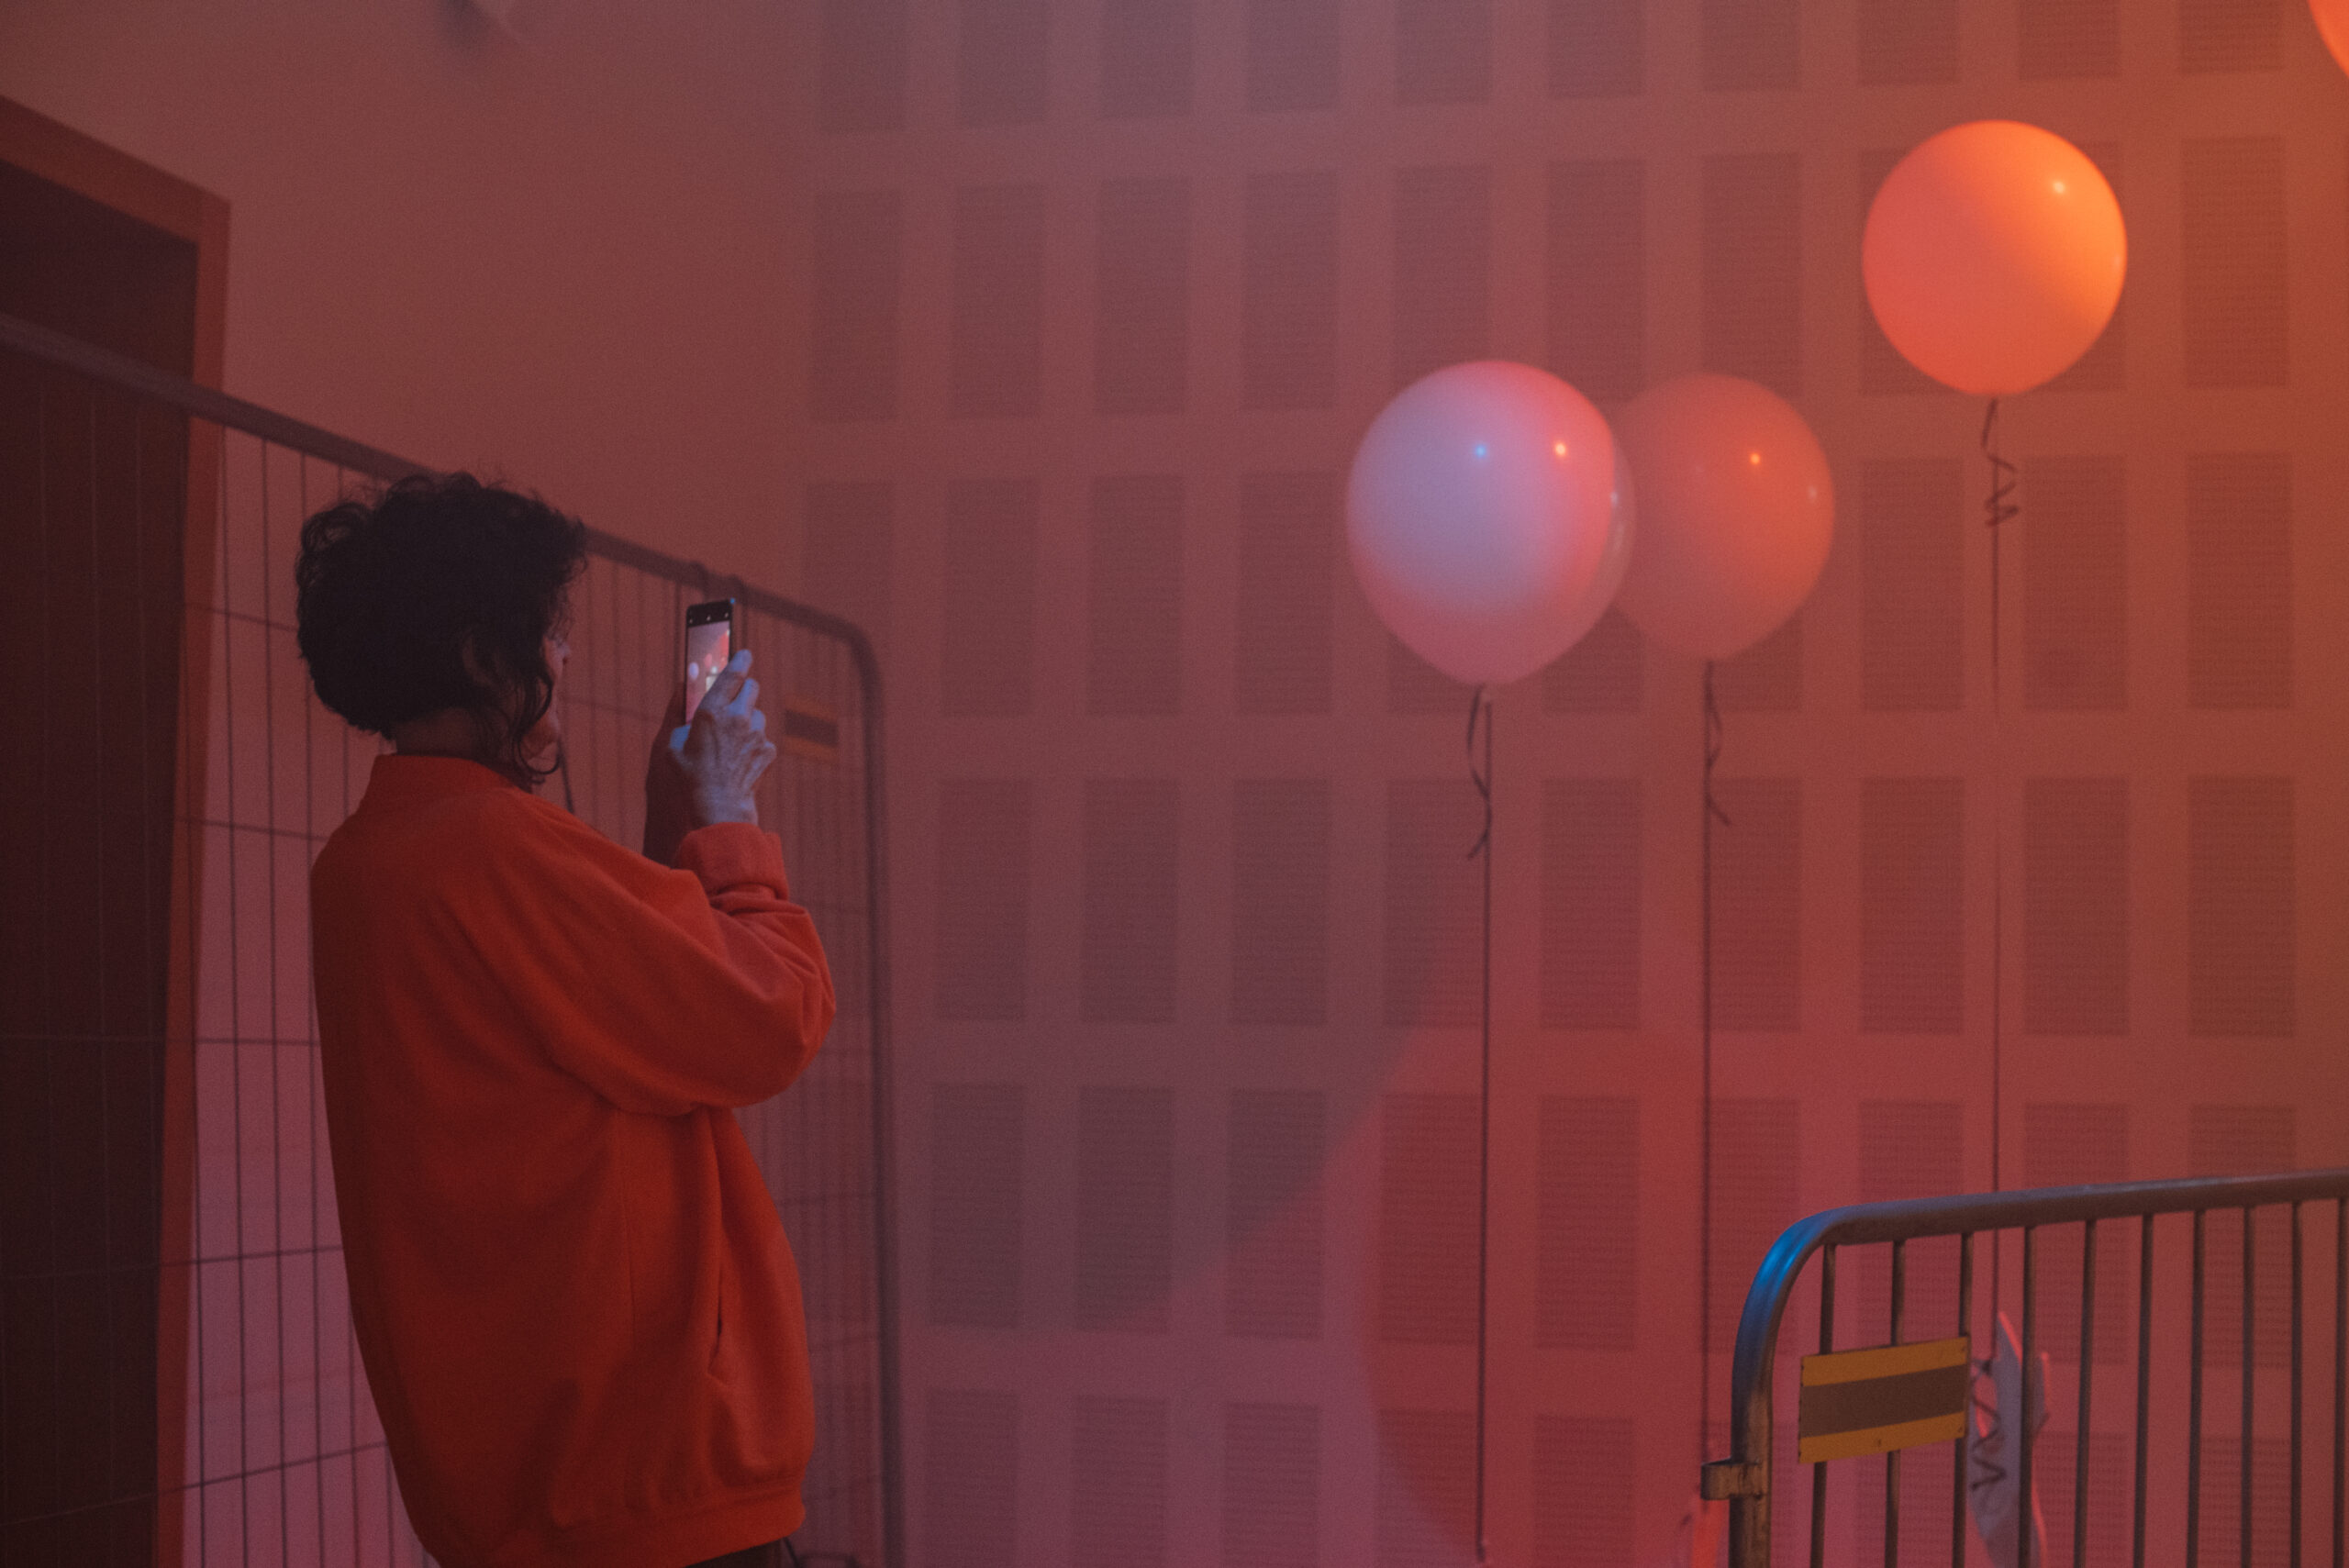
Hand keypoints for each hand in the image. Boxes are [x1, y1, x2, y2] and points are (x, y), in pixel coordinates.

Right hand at [642, 650, 776, 862]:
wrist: (719, 808)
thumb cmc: (689, 778)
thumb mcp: (672, 744)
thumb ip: (680, 711)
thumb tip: (686, 684)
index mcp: (711, 712)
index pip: (732, 674)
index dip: (739, 660)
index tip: (743, 654)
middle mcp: (738, 718)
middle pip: (752, 687)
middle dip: (744, 690)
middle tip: (733, 701)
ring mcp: (757, 734)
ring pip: (758, 714)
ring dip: (748, 720)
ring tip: (732, 741)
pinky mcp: (768, 750)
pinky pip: (763, 738)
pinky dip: (755, 744)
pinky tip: (740, 759)